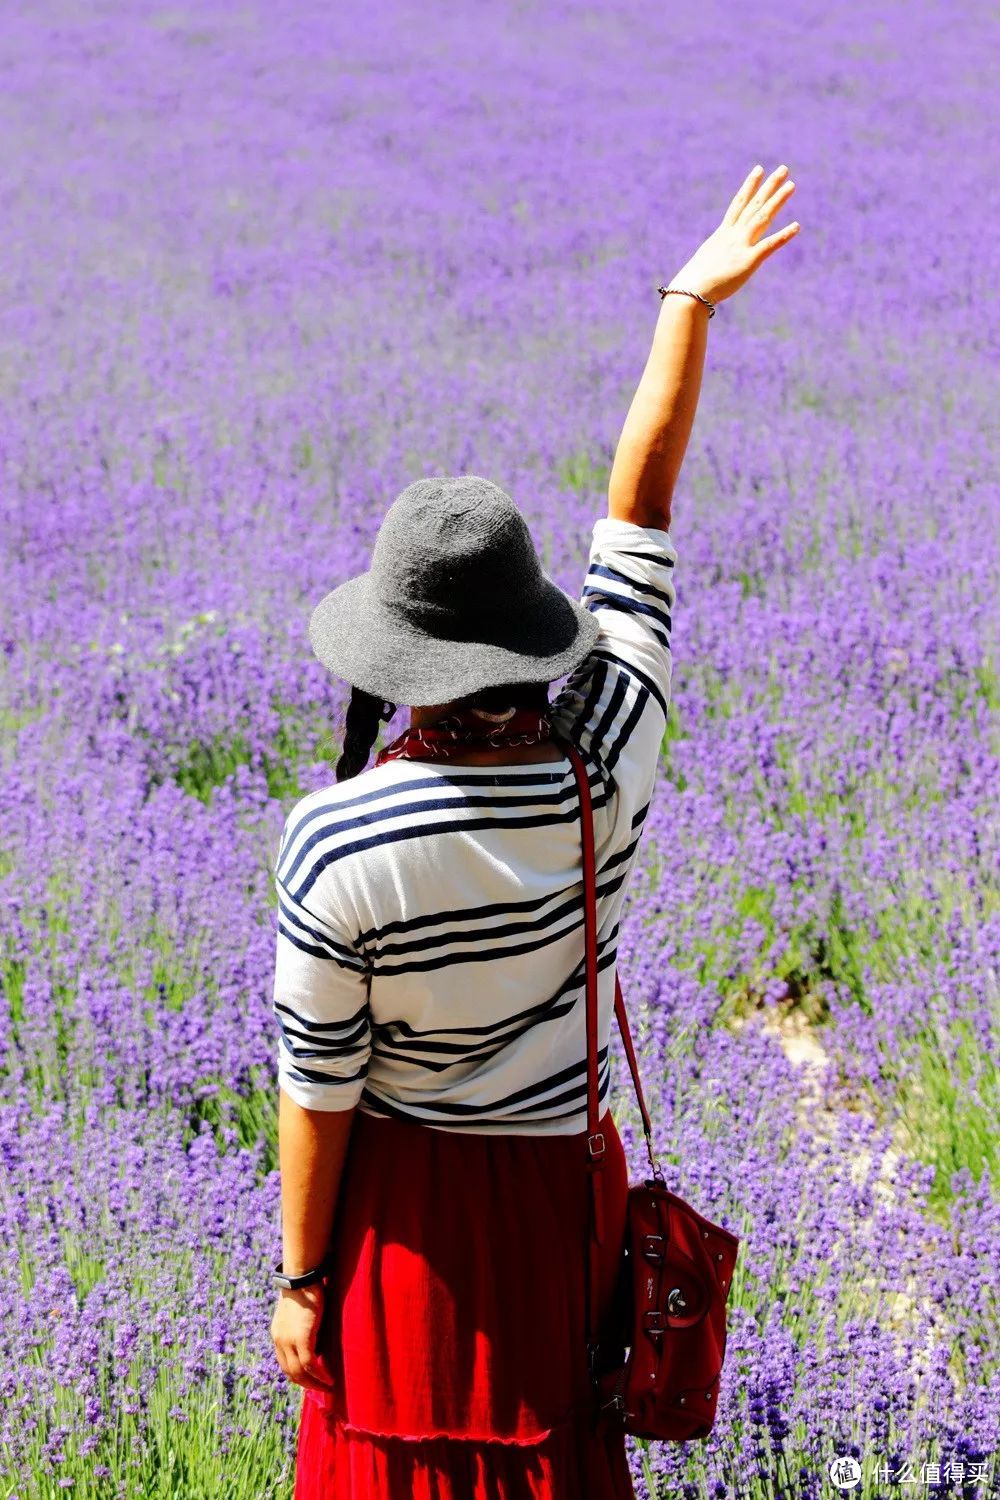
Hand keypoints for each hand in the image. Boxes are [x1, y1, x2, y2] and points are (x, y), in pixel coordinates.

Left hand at [271, 1282, 335, 1392]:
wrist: (300, 1276)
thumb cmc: (303, 1288)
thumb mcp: (297, 1313)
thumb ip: (301, 1328)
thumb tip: (315, 1342)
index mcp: (278, 1335)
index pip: (285, 1364)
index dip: (298, 1375)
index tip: (311, 1380)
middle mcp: (280, 1341)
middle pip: (291, 1372)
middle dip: (306, 1384)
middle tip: (321, 1389)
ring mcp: (289, 1341)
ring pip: (300, 1372)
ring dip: (315, 1384)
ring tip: (328, 1388)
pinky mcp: (302, 1338)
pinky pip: (310, 1364)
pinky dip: (320, 1375)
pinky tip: (329, 1379)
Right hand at [665, 163, 799, 306]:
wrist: (690, 292)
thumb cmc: (694, 282)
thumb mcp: (706, 261)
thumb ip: (716, 256)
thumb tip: (716, 260)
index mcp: (722, 233)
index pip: (738, 204)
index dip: (749, 186)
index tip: (758, 170)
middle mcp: (733, 235)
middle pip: (754, 205)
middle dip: (769, 186)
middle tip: (783, 169)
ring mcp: (741, 246)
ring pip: (762, 217)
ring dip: (777, 201)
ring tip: (791, 185)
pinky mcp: (748, 262)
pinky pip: (768, 246)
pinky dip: (783, 236)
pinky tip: (796, 226)